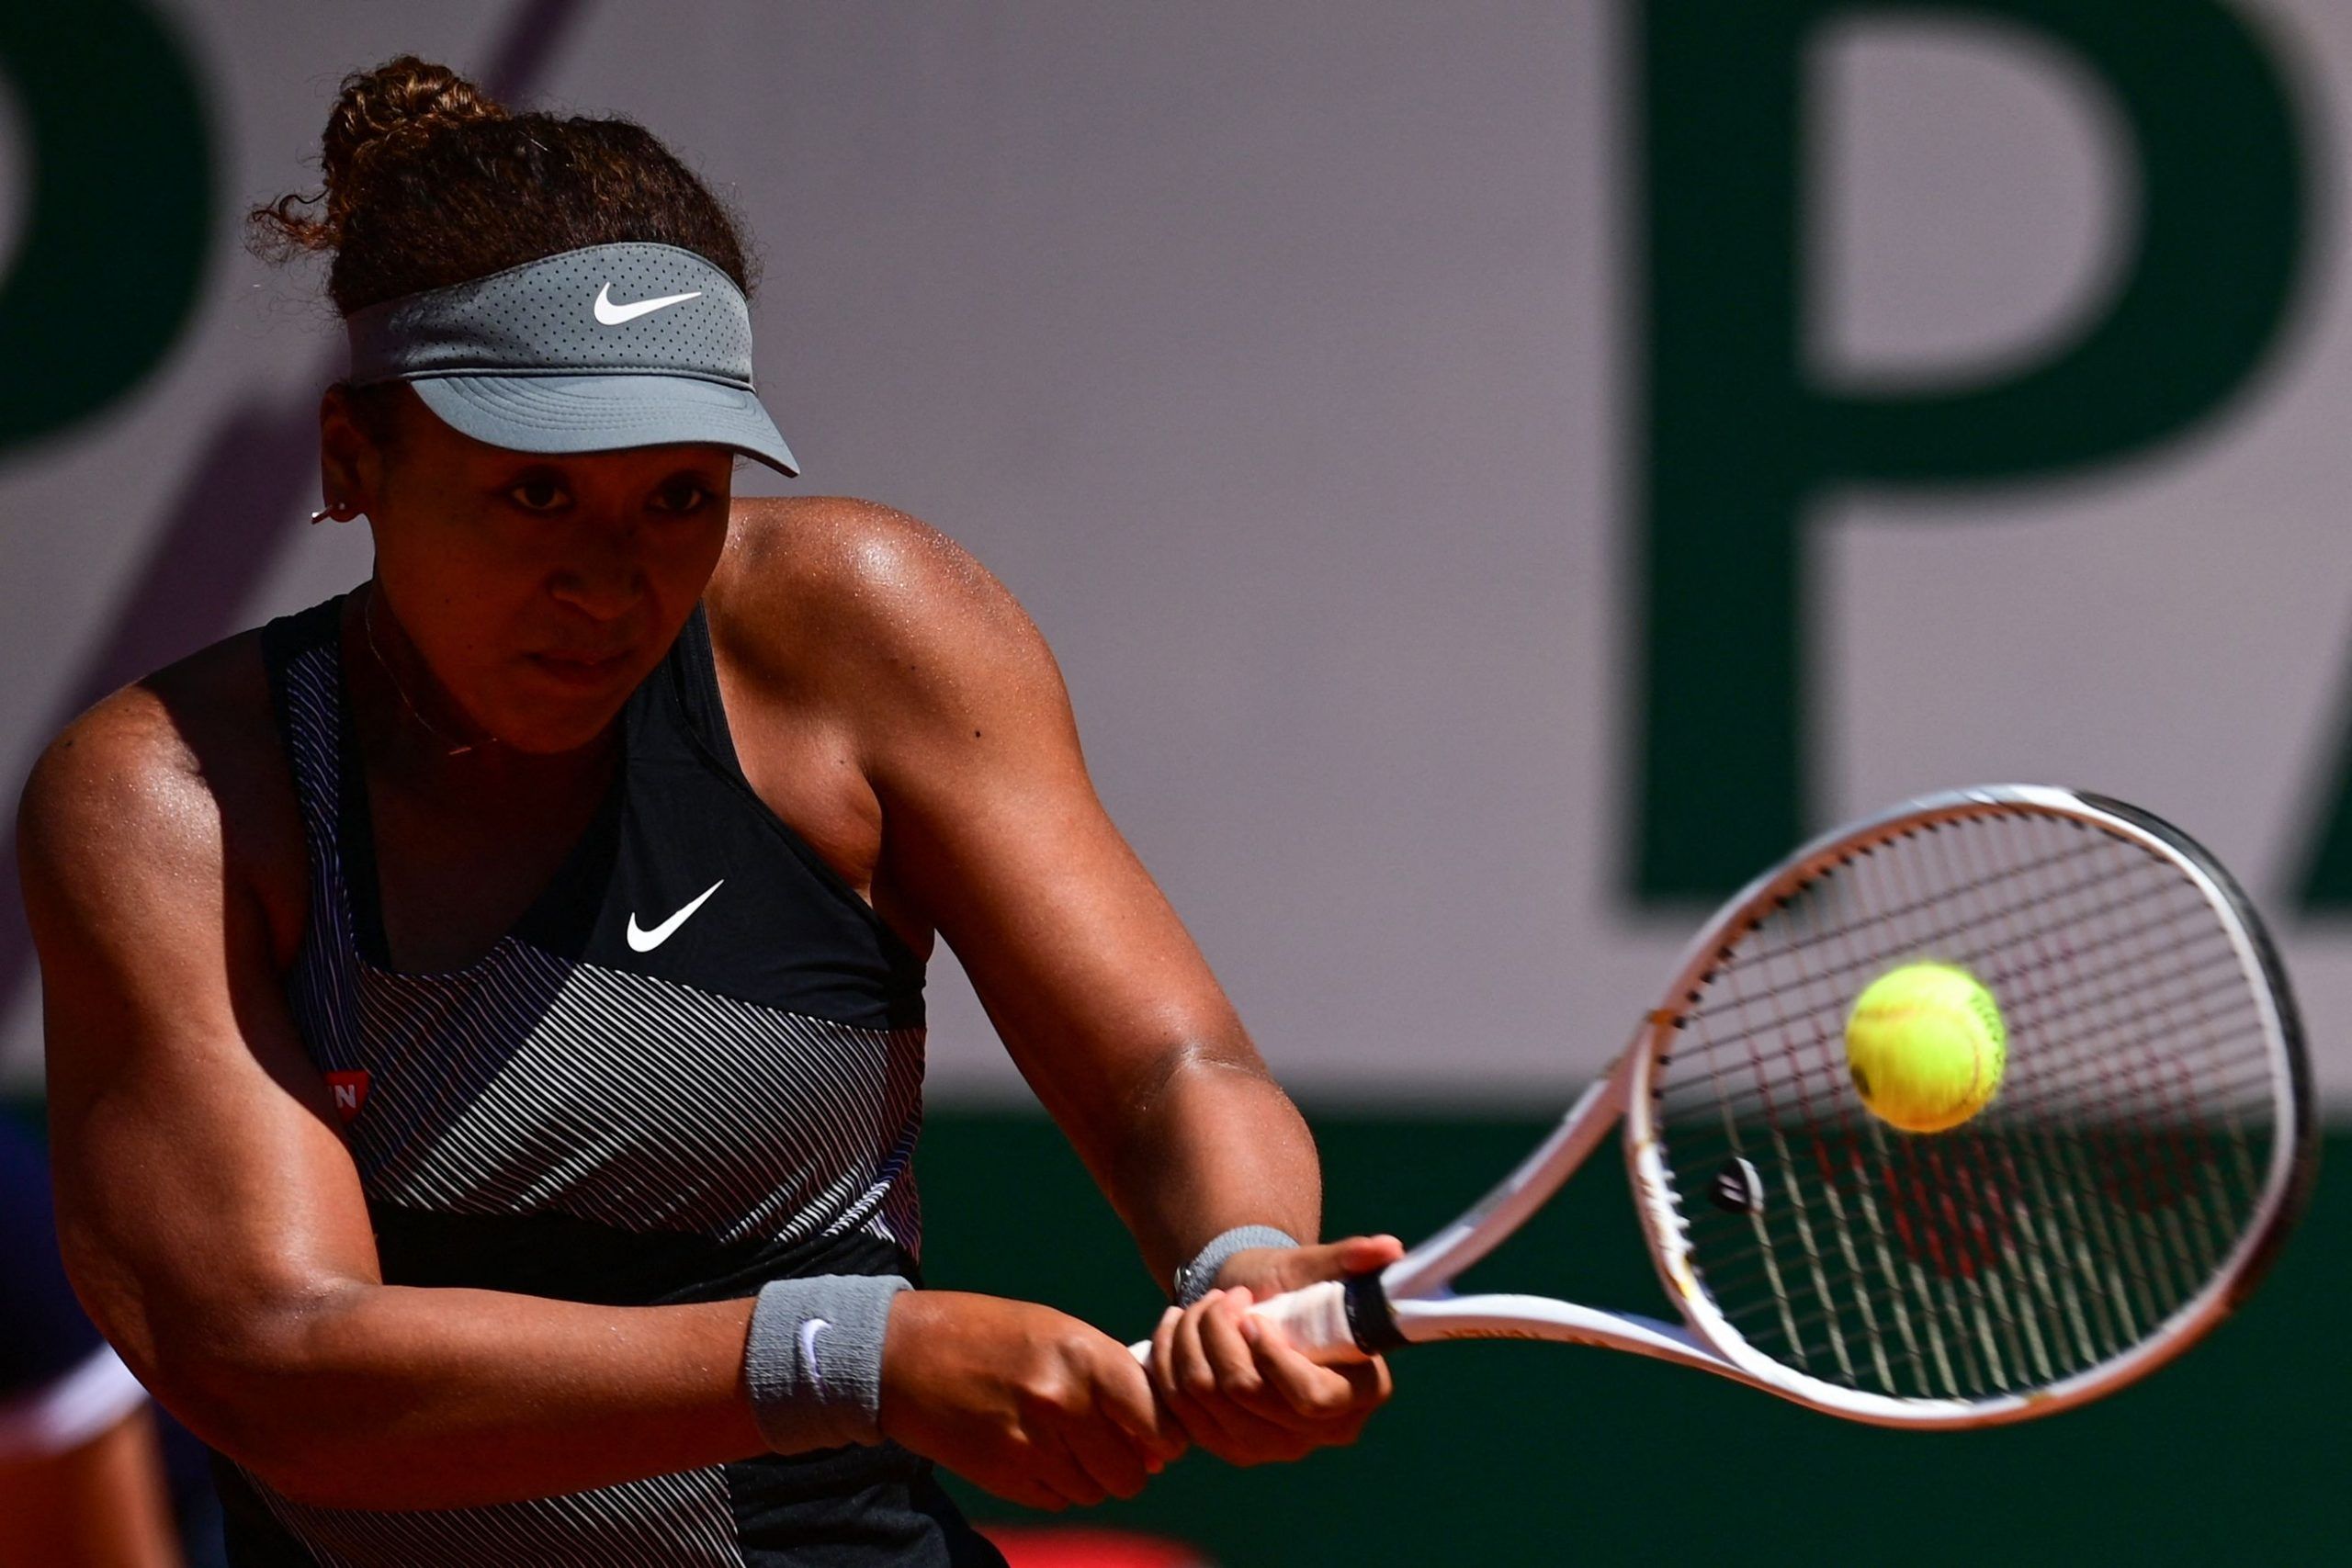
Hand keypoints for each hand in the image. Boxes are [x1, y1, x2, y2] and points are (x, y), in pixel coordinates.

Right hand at [878, 1290, 1186, 1510]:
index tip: (1166, 1440)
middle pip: (1129, 1469)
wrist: (904, 1355)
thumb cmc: (989, 1333)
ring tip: (1074, 1448)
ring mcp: (1031, 1445)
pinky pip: (1059, 1500)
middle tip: (1121, 1449)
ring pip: (1095, 1490)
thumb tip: (1157, 1435)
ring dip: (1095, 1478)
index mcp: (1081, 1355)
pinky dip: (1061, 1487)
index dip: (1167, 1434)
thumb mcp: (1056, 1331)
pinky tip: (1043, 1456)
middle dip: (1132, 1465)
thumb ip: (1108, 1376)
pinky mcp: (1003, 1476)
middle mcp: (1061, 1402)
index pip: (1153, 1416)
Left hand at [1147, 1234, 1404, 1465]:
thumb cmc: (1293, 1287)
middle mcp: (1319, 1433)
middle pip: (1247, 1395)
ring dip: (1189, 1341)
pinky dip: (1168, 1362)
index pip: (1310, 1398)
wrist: (1253, 1309)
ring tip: (1199, 1306)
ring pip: (1207, 1399)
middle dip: (1219, 1333)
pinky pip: (1181, 1412)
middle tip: (1222, 1297)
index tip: (1252, 1316)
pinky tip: (1176, 1326)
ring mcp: (1271, 1447)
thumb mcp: (1316, 1269)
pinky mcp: (1228, 1447)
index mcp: (1359, 1393)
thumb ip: (1348, 1259)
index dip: (1273, 1357)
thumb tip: (1388, 1248)